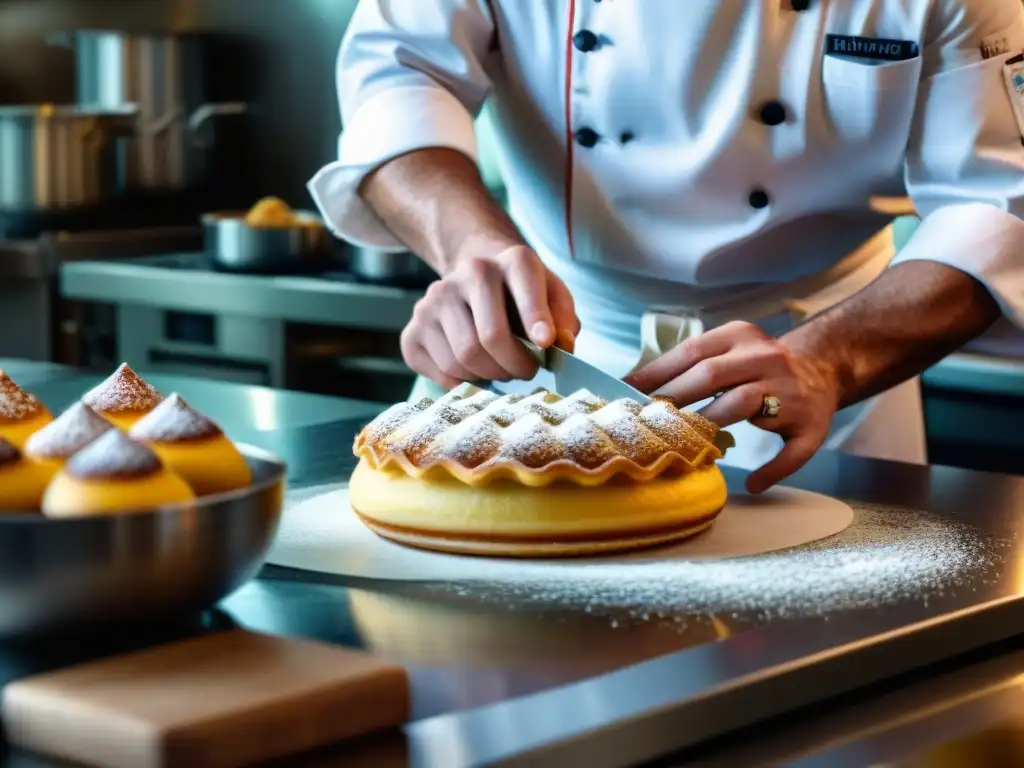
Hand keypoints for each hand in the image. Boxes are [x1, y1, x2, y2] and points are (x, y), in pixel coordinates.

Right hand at [401, 245, 580, 387]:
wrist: (478, 278)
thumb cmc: (523, 296)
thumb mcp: (553, 297)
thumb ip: (563, 319)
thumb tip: (560, 345)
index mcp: (513, 260)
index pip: (524, 290)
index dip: (535, 320)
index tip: (545, 344)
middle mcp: (470, 272)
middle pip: (489, 337)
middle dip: (515, 366)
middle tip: (527, 372)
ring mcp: (434, 300)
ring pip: (463, 358)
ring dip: (490, 376)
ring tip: (502, 369)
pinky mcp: (413, 328)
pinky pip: (441, 372)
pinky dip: (463, 383)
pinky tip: (475, 370)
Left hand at [624, 321, 840, 493]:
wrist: (824, 366)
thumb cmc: (757, 365)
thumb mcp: (729, 351)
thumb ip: (690, 365)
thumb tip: (633, 388)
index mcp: (740, 336)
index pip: (691, 352)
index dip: (656, 374)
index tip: (626, 393)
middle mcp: (765, 357)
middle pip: (711, 376)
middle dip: (673, 398)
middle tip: (643, 420)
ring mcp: (790, 390)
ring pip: (742, 404)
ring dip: (708, 424)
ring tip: (680, 442)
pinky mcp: (811, 423)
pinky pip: (791, 451)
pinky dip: (772, 470)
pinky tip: (753, 483)